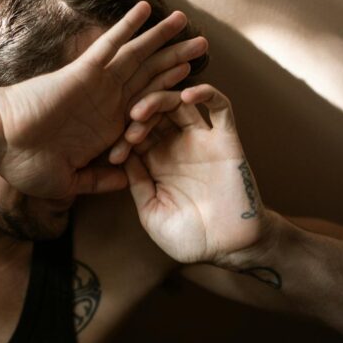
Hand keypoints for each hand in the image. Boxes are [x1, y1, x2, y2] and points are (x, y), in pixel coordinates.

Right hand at [0, 1, 207, 198]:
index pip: (147, 105)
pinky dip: (128, 27)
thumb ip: (99, 181)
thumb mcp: (70, 183)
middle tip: (205, 43)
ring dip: (162, 38)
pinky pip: (110, 45)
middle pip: (150, 75)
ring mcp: (97, 86)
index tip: (196, 84)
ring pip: (138, 56)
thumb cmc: (25, 165)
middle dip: (177, 58)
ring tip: (187, 21)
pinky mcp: (84, 73)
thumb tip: (124, 183)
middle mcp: (106, 102)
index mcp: (107, 128)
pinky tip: (146, 9)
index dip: (171, 92)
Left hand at [116, 86, 271, 265]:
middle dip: (136, 115)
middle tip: (129, 128)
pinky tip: (188, 95)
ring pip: (179, 103)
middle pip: (153, 113)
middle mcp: (176, 147)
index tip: (113, 155)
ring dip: (159, 99)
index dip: (121, 137)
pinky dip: (205, 93)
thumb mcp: (152, 212)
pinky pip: (220, 107)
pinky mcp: (226, 140)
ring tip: (143, 111)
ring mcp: (201, 141)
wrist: (229, 250)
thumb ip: (137, 184)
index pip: (134, 134)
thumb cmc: (190, 238)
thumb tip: (121, 157)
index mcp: (156, 162)